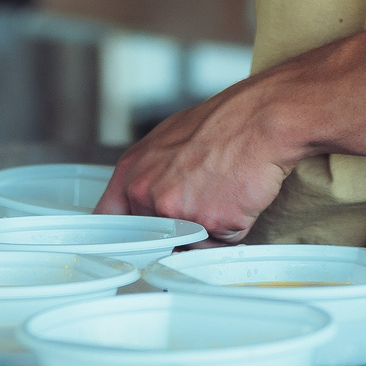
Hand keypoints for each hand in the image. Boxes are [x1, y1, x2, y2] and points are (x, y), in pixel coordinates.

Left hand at [95, 80, 297, 241]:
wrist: (258, 122)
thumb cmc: (220, 125)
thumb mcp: (166, 141)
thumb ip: (149, 175)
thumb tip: (146, 199)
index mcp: (132, 171)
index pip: (107, 218)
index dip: (124, 233)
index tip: (133, 240)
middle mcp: (147, 193)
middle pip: (155, 236)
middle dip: (177, 229)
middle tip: (201, 199)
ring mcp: (176, 211)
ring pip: (189, 243)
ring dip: (206, 230)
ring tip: (221, 193)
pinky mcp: (208, 225)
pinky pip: (218, 244)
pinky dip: (231, 229)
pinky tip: (236, 199)